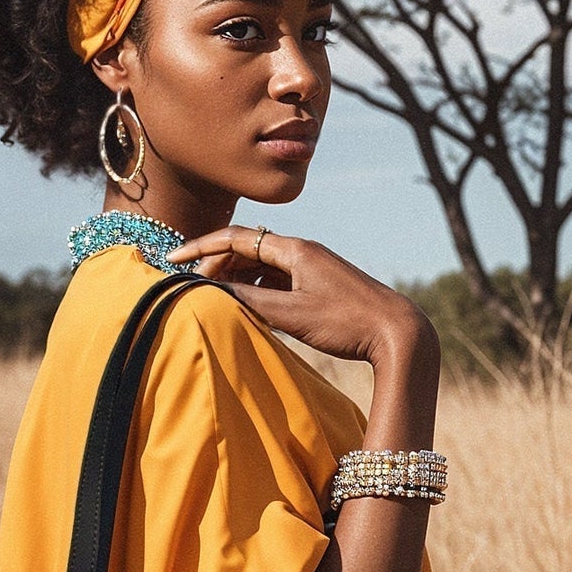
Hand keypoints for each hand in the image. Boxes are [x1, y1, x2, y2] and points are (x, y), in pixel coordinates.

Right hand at [164, 225, 432, 370]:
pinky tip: (250, 308)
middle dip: (215, 266)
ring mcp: (313, 268)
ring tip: (216, 299)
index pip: (236, 239)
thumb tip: (212, 295)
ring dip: (236, 279)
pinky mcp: (322, 285)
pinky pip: (279, 279)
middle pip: (247, 249)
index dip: (200, 249)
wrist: (398, 332)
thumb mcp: (292, 316)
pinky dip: (257, 289)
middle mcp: (303, 252)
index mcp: (294, 250)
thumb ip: (250, 303)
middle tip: (192, 289)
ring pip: (262, 265)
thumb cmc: (348, 322)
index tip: (172, 261)